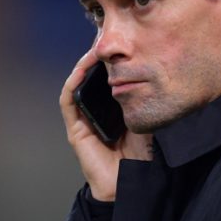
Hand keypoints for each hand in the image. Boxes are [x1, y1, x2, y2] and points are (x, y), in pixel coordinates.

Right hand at [60, 50, 152, 200]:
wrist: (131, 183)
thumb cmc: (142, 156)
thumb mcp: (147, 118)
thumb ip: (145, 100)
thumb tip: (152, 73)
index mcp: (113, 110)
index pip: (107, 79)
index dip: (109, 61)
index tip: (118, 43)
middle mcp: (95, 112)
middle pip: (90, 79)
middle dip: (95, 58)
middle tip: (102, 38)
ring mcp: (83, 120)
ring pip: (77, 85)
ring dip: (83, 66)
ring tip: (93, 50)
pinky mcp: (75, 129)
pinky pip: (68, 101)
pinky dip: (73, 83)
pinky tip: (81, 69)